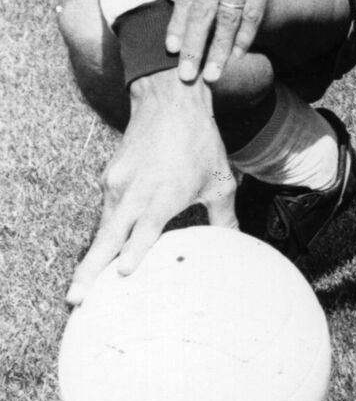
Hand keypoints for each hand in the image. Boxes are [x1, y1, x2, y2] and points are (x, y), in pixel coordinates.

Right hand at [66, 71, 236, 304]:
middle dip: (89, 271)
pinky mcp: (109, 177)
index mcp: (163, 195)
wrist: (170, 101)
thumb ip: (224, 217)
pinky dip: (105, 232)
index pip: (145, 229)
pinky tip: (103, 251)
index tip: (122, 273)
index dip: (134, 251)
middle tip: (74, 300)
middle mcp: (134, 193)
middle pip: (108, 238)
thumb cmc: (199, 142)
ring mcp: (117, 185)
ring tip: (81, 288)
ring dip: (92, 257)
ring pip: (103, 228)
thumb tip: (235, 243)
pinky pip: (106, 211)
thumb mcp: (220, 180)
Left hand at [167, 0, 337, 83]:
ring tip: (212, 75)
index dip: (176, 24)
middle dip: (190, 47)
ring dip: (218, 50)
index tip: (169, 49)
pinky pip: (252, 12)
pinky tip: (240, 54)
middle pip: (200, 11)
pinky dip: (245, 37)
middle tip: (184, 76)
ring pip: (225, 17)